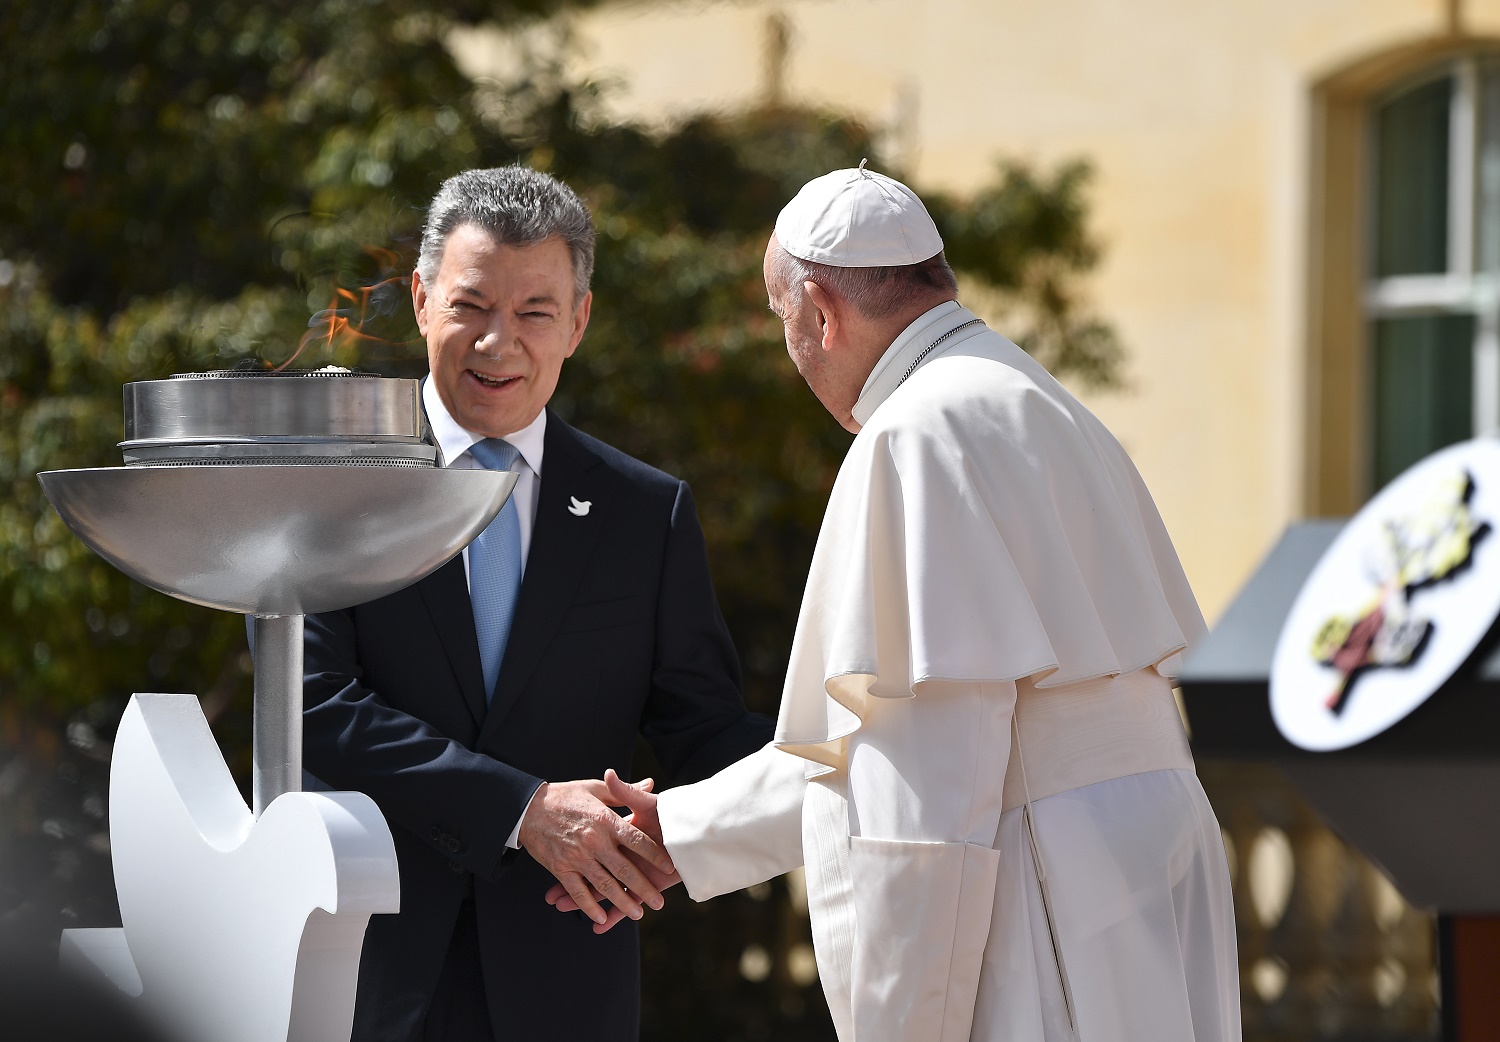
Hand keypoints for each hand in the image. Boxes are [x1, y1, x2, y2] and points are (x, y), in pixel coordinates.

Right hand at [518, 775, 674, 926]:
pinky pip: (578, 892)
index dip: (654, 855)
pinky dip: (590, 906)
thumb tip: (650, 784)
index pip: (637, 840)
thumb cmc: (565, 795)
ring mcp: (577, 857)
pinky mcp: (561, 868)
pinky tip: (602, 917)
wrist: (528, 807)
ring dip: (622, 902)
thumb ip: (625, 791)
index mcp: (605, 820)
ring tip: (638, 914)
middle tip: (658, 902)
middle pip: (624, 869)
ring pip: (604, 885)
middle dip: (643, 888)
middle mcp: (594, 841)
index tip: (670, 867)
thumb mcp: (595, 788)